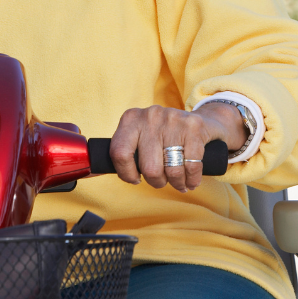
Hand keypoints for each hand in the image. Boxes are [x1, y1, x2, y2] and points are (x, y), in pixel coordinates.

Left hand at [110, 103, 248, 191]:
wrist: (203, 120)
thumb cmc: (165, 136)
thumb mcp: (141, 136)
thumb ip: (125, 151)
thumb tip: (95, 170)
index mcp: (131, 118)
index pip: (119, 153)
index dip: (126, 174)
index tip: (135, 179)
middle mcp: (150, 116)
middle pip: (148, 167)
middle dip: (156, 181)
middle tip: (162, 182)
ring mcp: (173, 119)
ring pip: (171, 169)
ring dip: (177, 183)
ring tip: (179, 183)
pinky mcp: (194, 127)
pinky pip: (191, 165)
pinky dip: (192, 179)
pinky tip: (192, 180)